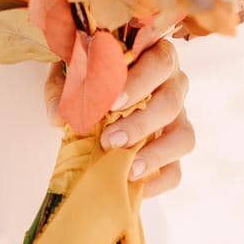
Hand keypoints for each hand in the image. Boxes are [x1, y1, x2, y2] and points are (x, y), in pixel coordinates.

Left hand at [43, 38, 195, 193]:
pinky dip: (159, 180)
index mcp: (153, 56)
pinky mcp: (173, 147)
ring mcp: (178, 117)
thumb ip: (65, 90)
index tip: (112, 103)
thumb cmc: (90, 76)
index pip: (159, 63)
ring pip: (183, 136)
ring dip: (155, 154)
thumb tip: (60, 117)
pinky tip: (136, 186)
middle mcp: (173, 85)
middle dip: (140, 124)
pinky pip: (177, 168)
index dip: (139, 83)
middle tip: (109, 140)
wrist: (94, 95)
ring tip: (129, 168)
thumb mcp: (72, 74)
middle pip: (171, 102)